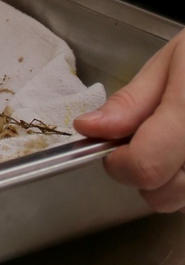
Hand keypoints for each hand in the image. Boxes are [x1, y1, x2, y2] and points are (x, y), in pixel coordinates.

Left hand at [74, 27, 184, 210]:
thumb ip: (130, 102)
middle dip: (139, 172)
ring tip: (170, 141)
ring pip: (180, 201)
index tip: (110, 143)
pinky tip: (183, 152)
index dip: (117, 161)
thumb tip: (88, 130)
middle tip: (144, 137)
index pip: (145, 166)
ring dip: (165, 181)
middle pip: (161, 195)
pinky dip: (184, 182)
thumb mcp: (168, 63)